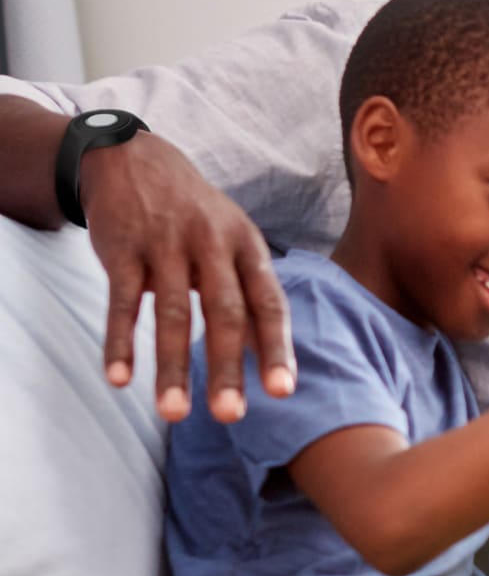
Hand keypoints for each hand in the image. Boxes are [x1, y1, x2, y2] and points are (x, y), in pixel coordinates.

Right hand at [80, 131, 295, 421]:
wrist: (130, 158)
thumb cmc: (194, 216)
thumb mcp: (233, 243)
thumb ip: (251, 298)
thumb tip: (274, 359)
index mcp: (246, 246)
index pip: (268, 303)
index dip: (276, 348)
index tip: (282, 392)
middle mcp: (211, 244)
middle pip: (224, 314)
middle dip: (226, 368)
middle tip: (229, 417)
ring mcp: (165, 244)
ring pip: (172, 314)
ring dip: (171, 368)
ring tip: (174, 413)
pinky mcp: (123, 248)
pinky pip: (122, 302)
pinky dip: (120, 342)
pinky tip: (119, 379)